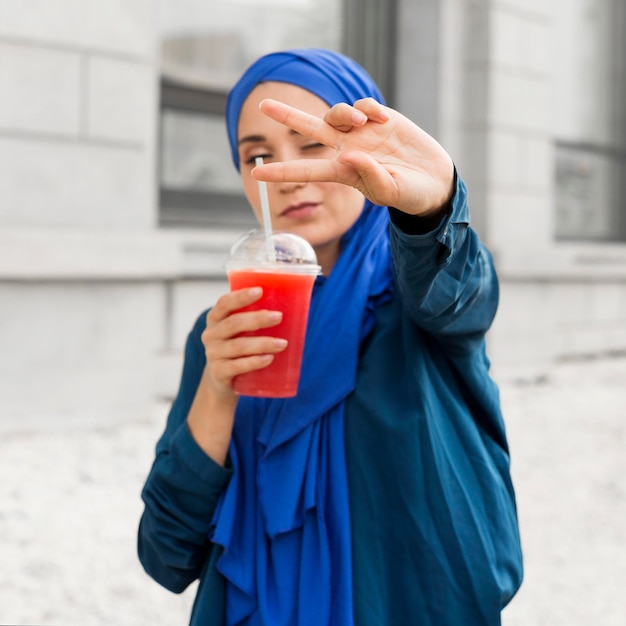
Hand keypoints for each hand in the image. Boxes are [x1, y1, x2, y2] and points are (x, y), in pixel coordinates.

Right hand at [201, 287, 286, 397]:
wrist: (219, 377)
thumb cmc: (235, 345)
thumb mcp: (238, 330)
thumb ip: (253, 317)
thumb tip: (291, 303)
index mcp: (215, 318)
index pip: (224, 303)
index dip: (241, 296)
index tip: (260, 291)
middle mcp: (211, 335)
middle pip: (233, 323)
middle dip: (257, 319)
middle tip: (279, 316)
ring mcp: (213, 354)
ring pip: (238, 346)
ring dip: (262, 343)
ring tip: (283, 343)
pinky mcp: (219, 372)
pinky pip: (237, 366)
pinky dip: (254, 362)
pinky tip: (269, 358)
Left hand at [252, 97, 454, 216]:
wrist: (433, 181)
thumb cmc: (408, 194)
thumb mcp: (390, 192)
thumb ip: (371, 176)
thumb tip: (350, 154)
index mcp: (343, 173)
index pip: (306, 170)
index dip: (281, 171)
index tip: (256, 172)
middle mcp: (347, 150)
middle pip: (311, 129)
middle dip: (288, 116)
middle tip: (264, 106)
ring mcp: (362, 133)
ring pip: (336, 112)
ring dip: (343, 112)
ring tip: (360, 121)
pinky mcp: (380, 119)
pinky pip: (365, 105)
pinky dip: (370, 108)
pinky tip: (385, 121)